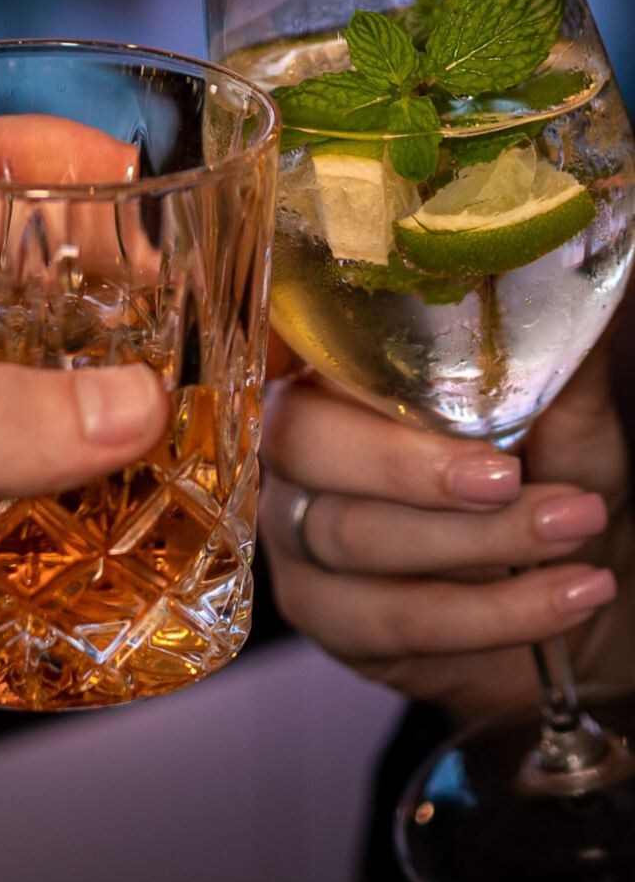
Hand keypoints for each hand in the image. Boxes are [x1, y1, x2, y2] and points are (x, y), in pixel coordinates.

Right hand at [259, 313, 634, 723]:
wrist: (573, 585)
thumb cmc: (552, 475)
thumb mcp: (563, 411)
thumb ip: (560, 350)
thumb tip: (594, 260)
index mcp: (331, 367)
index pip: (287, 337)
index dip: (310, 341)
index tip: (392, 352)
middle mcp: (295, 446)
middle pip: (306, 442)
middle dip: (411, 464)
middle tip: (508, 475)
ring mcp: (299, 539)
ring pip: (360, 536)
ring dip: (482, 539)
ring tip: (575, 526)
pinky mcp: (332, 621)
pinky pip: (401, 619)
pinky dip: (496, 612)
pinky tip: (566, 595)